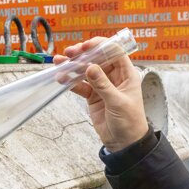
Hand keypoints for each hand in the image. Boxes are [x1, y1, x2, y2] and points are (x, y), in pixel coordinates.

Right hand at [54, 37, 148, 152]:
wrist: (124, 142)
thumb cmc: (130, 122)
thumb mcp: (117, 103)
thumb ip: (102, 85)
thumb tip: (90, 68)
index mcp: (126, 74)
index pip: (114, 52)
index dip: (100, 46)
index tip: (86, 47)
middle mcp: (114, 77)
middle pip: (97, 59)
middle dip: (82, 54)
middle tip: (69, 53)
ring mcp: (102, 85)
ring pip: (86, 71)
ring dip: (73, 66)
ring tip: (59, 62)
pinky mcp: (92, 96)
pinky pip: (80, 85)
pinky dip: (70, 81)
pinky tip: (61, 78)